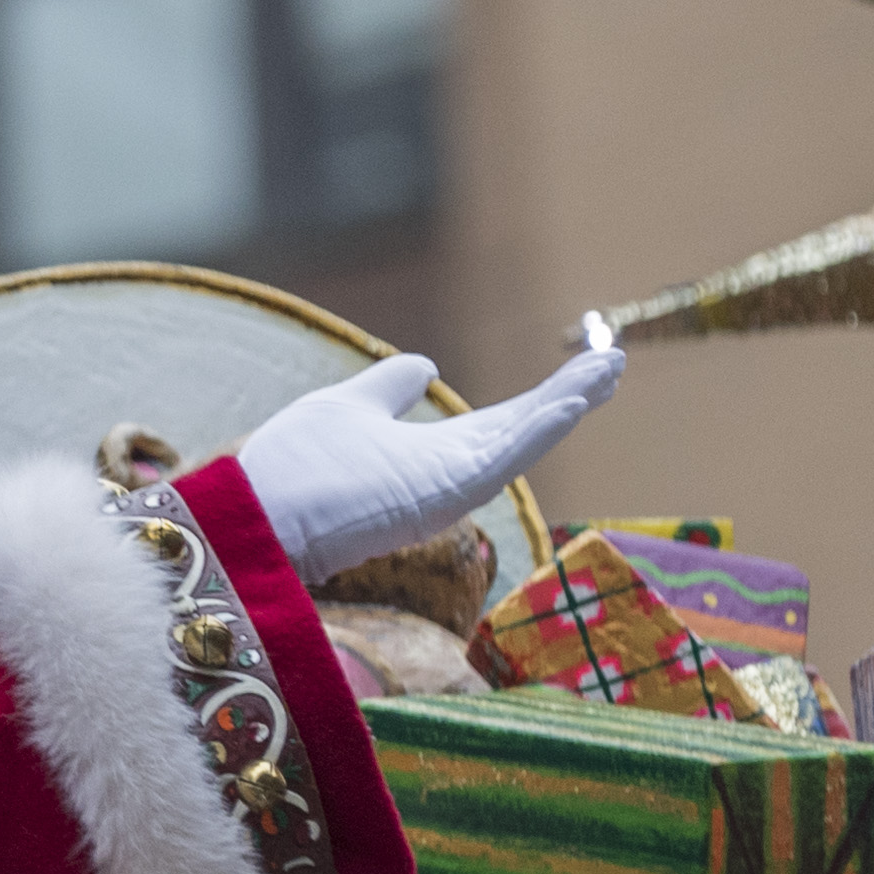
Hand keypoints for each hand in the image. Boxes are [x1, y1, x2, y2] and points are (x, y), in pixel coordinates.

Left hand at [234, 341, 621, 578]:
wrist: (257, 513)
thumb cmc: (293, 468)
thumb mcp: (352, 409)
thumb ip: (390, 389)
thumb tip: (425, 365)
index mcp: (430, 456)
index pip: (500, 424)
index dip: (540, 397)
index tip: (582, 366)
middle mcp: (447, 476)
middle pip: (524, 431)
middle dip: (572, 395)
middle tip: (616, 360)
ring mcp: (449, 487)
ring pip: (522, 441)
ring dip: (567, 403)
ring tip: (609, 367)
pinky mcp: (444, 495)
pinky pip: (501, 460)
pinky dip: (537, 430)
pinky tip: (571, 401)